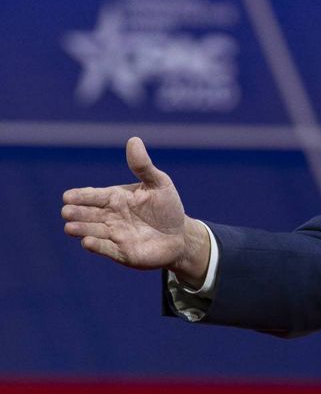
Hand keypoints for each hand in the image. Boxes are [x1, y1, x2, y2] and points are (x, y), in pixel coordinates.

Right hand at [62, 137, 209, 284]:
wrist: (180, 235)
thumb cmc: (167, 207)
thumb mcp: (159, 184)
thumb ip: (143, 166)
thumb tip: (134, 140)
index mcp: (115, 198)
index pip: (93, 195)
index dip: (81, 196)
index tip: (68, 196)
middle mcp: (110, 217)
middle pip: (88, 214)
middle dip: (77, 213)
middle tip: (67, 211)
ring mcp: (115, 235)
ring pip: (93, 231)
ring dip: (82, 229)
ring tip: (70, 227)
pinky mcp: (123, 253)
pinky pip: (107, 249)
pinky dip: (97, 246)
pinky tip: (87, 242)